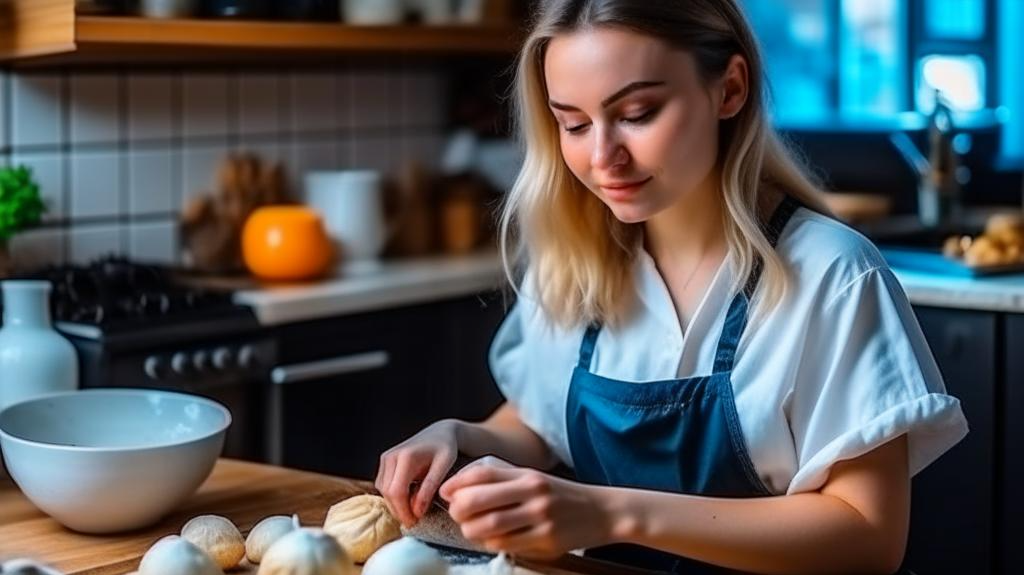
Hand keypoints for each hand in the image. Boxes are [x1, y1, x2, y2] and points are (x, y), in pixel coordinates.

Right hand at [375, 419, 459, 527]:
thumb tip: (417, 512)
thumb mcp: (444, 467)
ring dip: (395, 504)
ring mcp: (385, 458)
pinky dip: (393, 496)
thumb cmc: (446, 448)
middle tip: (414, 521)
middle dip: (399, 510)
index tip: (414, 522)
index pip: (396, 491)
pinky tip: (408, 498)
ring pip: (383, 490)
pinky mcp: (385, 461)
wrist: (440, 432)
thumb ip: (430, 488)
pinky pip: (383, 485)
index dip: (403, 511)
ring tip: (413, 510)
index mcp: (406, 456)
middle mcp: (391, 456)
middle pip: (387, 493)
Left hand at [438, 457, 613, 558]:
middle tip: (456, 514)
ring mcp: (541, 517)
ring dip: (471, 530)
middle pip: (479, 500)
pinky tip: (492, 539)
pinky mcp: (547, 540)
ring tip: (470, 529)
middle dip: (459, 509)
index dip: (458, 482)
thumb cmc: (563, 496)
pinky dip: (492, 543)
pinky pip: (507, 544)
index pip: (483, 473)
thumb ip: (504, 480)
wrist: (604, 511)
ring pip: (489, 525)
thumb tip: (462, 489)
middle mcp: (533, 492)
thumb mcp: (536, 479)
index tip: (446, 492)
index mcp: (529, 474)